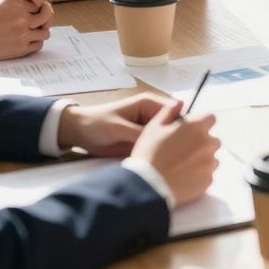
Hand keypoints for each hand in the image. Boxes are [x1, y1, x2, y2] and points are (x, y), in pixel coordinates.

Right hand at [0, 0, 52, 62]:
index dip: (37, 7)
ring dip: (41, 31)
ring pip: (44, 32)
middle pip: (46, 16)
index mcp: (17, 5)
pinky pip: (38, 45)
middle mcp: (23, 19)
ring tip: (34, 32)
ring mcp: (23, 34)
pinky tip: (30, 40)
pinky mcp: (21, 48)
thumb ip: (14, 0)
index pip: (38, 4)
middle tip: (40, 21)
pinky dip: (36, 42)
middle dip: (44, 18)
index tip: (35, 10)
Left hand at [57, 93, 174, 156]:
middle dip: (179, 140)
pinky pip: (156, 148)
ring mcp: (149, 129)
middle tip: (182, 157)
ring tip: (175, 163)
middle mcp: (153, 116)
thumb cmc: (98, 123)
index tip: (188, 142)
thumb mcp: (119, 128)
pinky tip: (163, 165)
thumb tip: (162, 140)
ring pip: (167, 139)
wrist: (80, 132)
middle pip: (175, 127)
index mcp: (150, 104)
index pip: (176, 113)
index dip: (183, 126)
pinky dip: (159, 156)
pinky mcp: (143, 141)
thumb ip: (140, 133)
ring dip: (170, 150)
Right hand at [130, 101, 220, 205]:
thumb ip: (169, 111)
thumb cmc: (149, 154)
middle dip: (201, 142)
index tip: (192, 129)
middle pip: (212, 139)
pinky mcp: (208, 180)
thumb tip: (179, 103)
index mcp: (196, 127)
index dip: (202, 122)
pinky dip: (199, 175)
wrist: (148, 186)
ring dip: (201, 159)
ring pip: (211, 158)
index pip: (211, 117)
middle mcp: (207, 143)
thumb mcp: (154, 127)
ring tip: (181, 165)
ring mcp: (210, 163)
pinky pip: (208, 174)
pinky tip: (183, 177)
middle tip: (182, 150)